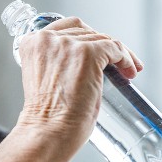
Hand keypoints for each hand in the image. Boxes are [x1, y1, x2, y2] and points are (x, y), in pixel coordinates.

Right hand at [16, 17, 143, 148]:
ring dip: (118, 54)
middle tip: (117, 61)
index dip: (86, 38)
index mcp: (32, 43)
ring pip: (102, 39)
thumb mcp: (45, 79)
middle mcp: (47, 39)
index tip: (97, 50)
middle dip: (103, 45)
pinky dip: (126, 58)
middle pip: (86, 31)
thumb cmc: (46, 117)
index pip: (65, 29)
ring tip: (127, 70)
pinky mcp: (87, 53)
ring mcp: (68, 45)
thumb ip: (56, 63)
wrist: (48, 132)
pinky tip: (129, 70)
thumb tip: (83, 61)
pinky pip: (114, 48)